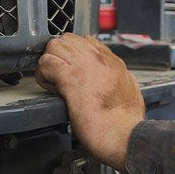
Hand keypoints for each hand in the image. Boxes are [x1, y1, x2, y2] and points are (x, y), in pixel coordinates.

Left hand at [36, 34, 144, 171]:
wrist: (122, 133)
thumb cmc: (126, 121)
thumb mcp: (131, 90)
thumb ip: (121, 78)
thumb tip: (116, 77)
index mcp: (114, 62)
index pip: (86, 41)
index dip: (74, 54)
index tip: (72, 69)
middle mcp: (99, 59)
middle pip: (68, 39)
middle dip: (60, 55)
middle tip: (61, 75)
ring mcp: (84, 66)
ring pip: (54, 47)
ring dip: (50, 63)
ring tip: (55, 82)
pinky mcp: (70, 78)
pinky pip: (46, 63)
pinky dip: (43, 75)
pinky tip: (52, 88)